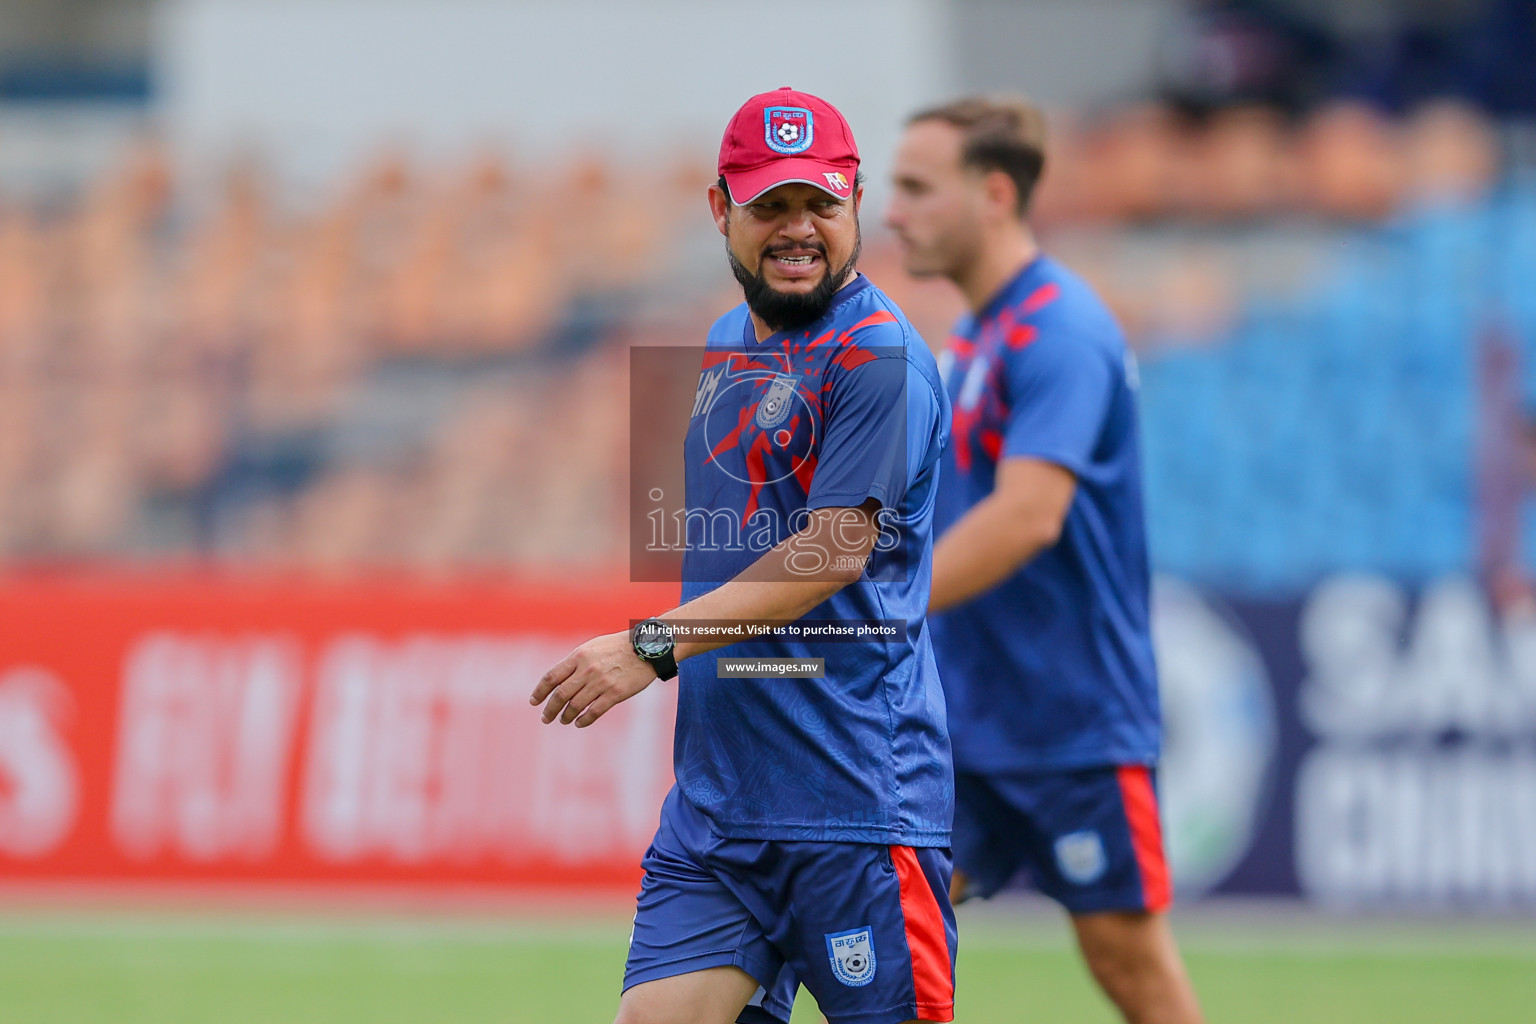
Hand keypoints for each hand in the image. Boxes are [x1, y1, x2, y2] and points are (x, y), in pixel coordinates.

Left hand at [529, 630, 658, 727]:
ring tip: (563, 720)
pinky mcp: (615, 694)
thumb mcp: (591, 647)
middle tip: (545, 718)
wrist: (646, 647)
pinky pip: (594, 712)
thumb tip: (558, 680)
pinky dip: (584, 720)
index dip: (540, 692)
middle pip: (560, 695)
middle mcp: (587, 670)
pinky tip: (579, 723)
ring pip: (575, 706)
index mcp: (578, 656)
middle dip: (549, 710)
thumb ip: (575, 662)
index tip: (534, 702)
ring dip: (566, 716)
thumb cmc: (617, 646)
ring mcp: (601, 683)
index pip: (551, 677)